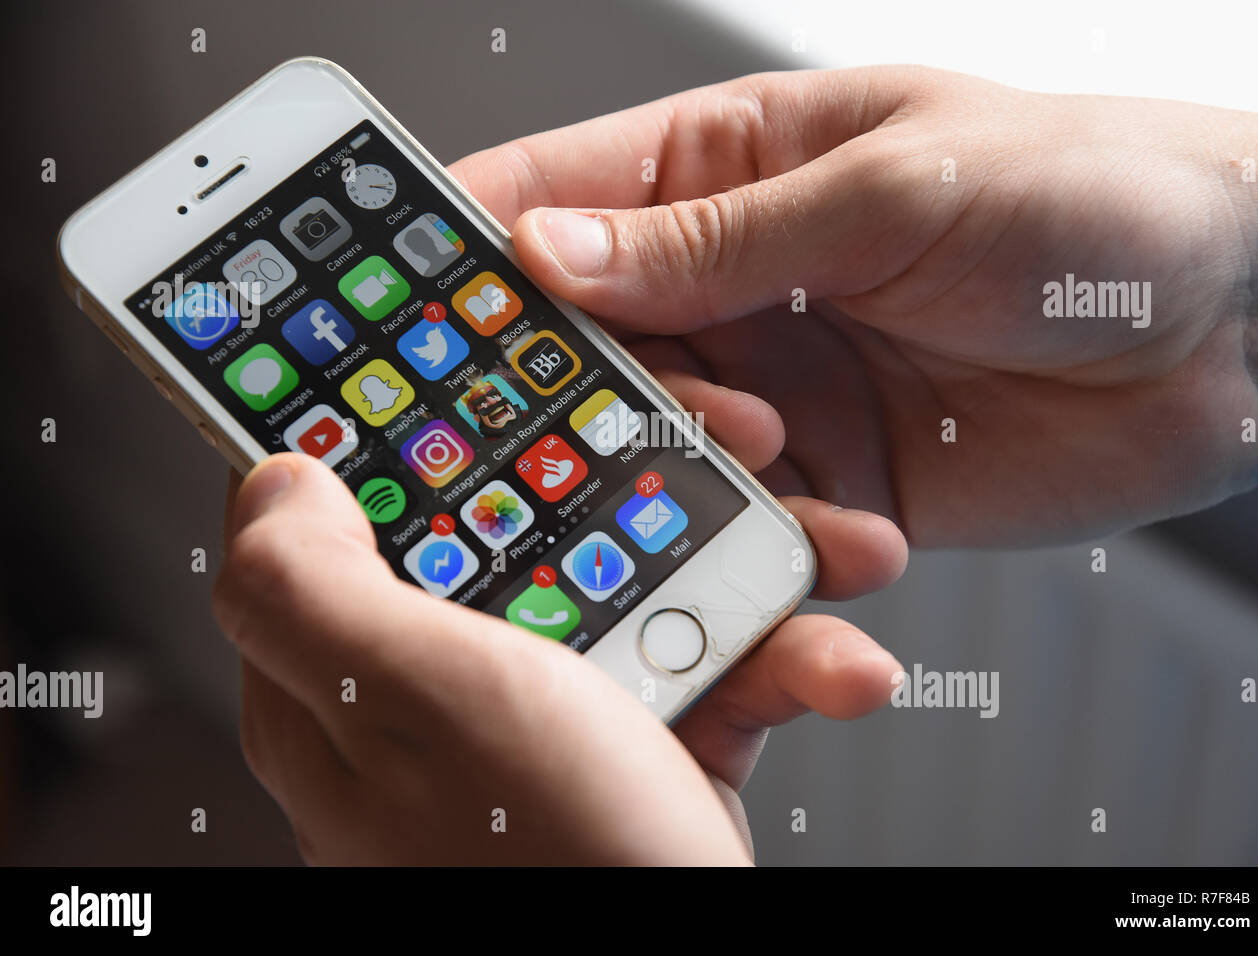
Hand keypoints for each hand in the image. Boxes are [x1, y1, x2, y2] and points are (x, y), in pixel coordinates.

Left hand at [215, 443, 903, 862]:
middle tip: (714, 424)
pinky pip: (705, 668)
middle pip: (521, 519)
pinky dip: (781, 662)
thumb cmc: (548, 869)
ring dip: (740, 560)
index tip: (489, 339)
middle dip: (628, 464)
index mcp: (349, 672)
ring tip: (827, 547)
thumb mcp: (416, 705)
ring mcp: (550, 720)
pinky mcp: (641, 748)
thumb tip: (274, 476)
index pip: (353, 502)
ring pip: (633, 580)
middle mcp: (444, 691)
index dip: (413, 411)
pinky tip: (832, 663)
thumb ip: (313, 587)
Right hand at [452, 66, 1257, 546]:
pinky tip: (853, 534)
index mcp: (726, 172)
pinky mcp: (831, 483)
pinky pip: (757, 530)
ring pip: (661, 456)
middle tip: (605, 425)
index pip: (553, 203)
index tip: (406, 322)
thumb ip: (718, 241)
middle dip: (583, 400)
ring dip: (693, 483)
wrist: (1231, 329)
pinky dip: (780, 549)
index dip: (466, 257)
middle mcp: (734, 288)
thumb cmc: (1085, 197)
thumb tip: (546, 253)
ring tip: (779, 465)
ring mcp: (778, 391)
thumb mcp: (892, 189)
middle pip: (589, 352)